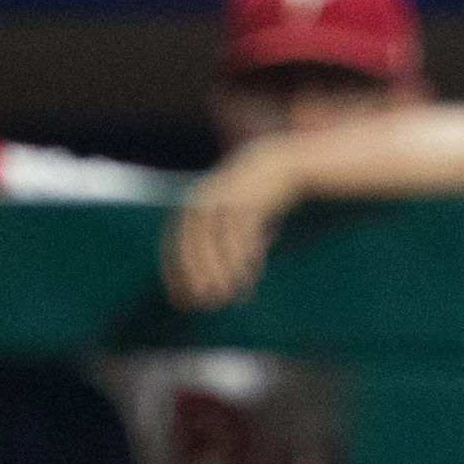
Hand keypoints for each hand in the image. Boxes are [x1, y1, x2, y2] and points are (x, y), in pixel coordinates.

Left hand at [163, 138, 301, 309]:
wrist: (288, 161)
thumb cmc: (260, 195)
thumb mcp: (235, 214)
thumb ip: (223, 239)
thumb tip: (216, 276)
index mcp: (194, 201)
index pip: (175, 240)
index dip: (175, 270)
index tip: (181, 297)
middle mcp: (206, 196)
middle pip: (194, 242)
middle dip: (199, 274)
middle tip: (206, 301)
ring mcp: (229, 195)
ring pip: (219, 240)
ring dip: (224, 270)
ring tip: (232, 295)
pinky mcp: (254, 197)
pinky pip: (245, 232)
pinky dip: (246, 256)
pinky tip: (252, 276)